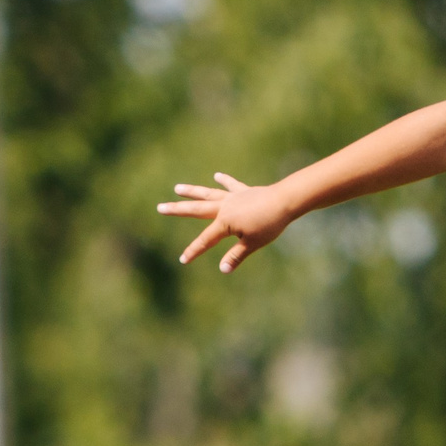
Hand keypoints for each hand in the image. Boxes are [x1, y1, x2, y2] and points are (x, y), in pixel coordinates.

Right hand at [159, 173, 300, 272]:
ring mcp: (233, 197)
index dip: (194, 251)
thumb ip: (236, 256)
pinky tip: (217, 176)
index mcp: (224, 222)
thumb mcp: (252, 244)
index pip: (205, 240)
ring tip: (177, 188)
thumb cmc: (269, 224)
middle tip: (160, 207)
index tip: (183, 259)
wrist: (285, 201)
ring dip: (192, 191)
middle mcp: (224, 207)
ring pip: (208, 194)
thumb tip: (223, 270)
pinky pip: (231, 186)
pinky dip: (224, 181)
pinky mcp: (244, 191)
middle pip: (196, 209)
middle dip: (177, 209)